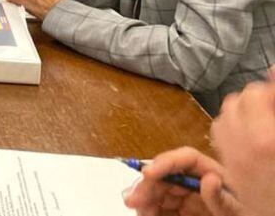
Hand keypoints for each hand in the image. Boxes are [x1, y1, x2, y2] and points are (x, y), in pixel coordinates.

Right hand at [123, 147, 247, 215]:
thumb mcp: (238, 211)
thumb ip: (222, 197)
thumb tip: (209, 177)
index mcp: (213, 175)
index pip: (187, 160)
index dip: (165, 162)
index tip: (147, 173)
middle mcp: (196, 183)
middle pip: (166, 176)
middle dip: (147, 186)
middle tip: (133, 200)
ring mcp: (186, 198)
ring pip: (157, 191)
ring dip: (144, 198)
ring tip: (137, 209)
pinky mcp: (179, 211)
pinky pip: (159, 207)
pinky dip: (148, 209)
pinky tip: (144, 213)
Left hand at [211, 68, 274, 215]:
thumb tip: (273, 67)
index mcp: (266, 139)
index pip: (255, 93)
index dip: (270, 91)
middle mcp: (242, 148)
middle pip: (236, 101)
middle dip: (256, 100)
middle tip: (272, 110)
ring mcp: (233, 160)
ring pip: (224, 116)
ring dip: (243, 112)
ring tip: (266, 121)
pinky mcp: (230, 172)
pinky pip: (220, 135)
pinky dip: (233, 129)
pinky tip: (253, 136)